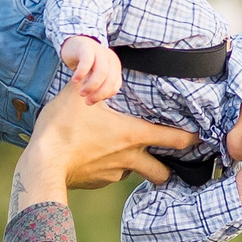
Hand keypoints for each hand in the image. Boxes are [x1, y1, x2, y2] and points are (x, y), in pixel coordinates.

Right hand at [10, 87, 197, 216]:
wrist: (42, 165)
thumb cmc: (62, 127)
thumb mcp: (77, 94)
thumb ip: (92, 76)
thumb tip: (95, 59)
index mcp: (132, 135)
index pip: (174, 139)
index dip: (191, 139)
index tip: (199, 138)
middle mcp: (129, 158)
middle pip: (162, 172)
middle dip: (167, 169)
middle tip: (166, 161)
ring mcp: (113, 173)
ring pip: (133, 172)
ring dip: (134, 165)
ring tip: (122, 153)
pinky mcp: (98, 182)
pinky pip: (110, 175)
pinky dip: (109, 168)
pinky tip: (95, 157)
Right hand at [59, 35, 121, 104]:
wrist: (74, 43)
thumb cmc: (85, 63)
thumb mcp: (95, 75)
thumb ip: (99, 85)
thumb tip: (94, 100)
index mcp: (115, 66)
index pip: (115, 85)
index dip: (104, 96)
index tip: (91, 101)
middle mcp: (110, 58)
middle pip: (110, 80)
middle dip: (99, 94)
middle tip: (87, 101)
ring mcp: (99, 51)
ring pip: (102, 72)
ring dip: (92, 86)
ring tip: (81, 93)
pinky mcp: (87, 48)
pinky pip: (87, 61)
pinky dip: (82, 73)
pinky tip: (75, 80)